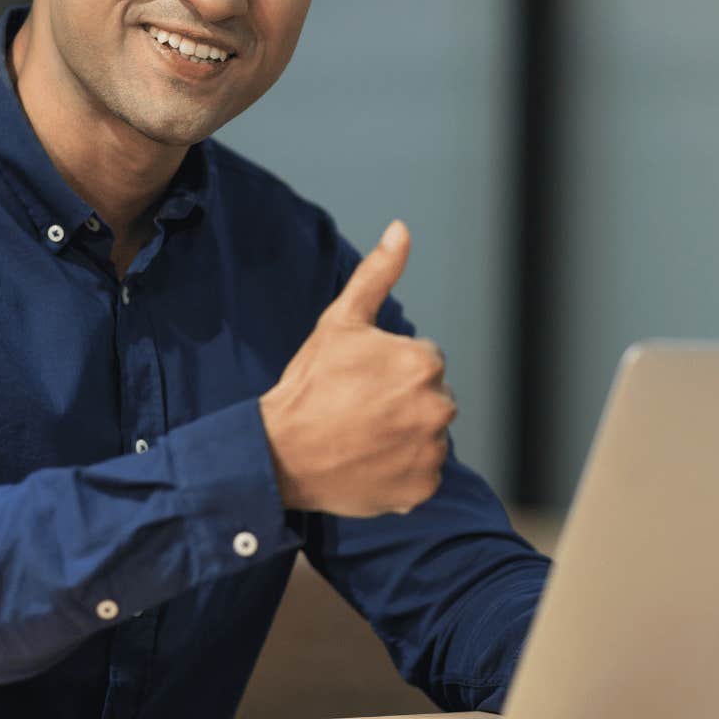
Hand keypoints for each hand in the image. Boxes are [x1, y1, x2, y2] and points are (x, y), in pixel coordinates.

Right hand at [258, 220, 455, 516]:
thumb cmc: (308, 384)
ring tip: (360, 437)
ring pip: (427, 436)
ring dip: (403, 436)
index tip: (356, 382)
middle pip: (430, 399)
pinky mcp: (423, 489)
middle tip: (356, 411)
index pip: (423, 362)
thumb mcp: (340, 322)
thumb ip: (377, 274)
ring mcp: (432, 453)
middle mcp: (439, 408)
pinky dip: (401, 472)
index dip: (387, 370)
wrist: (278, 454)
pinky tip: (368, 463)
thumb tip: (402, 229)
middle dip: (401, 402)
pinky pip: (422, 474)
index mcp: (424, 363)